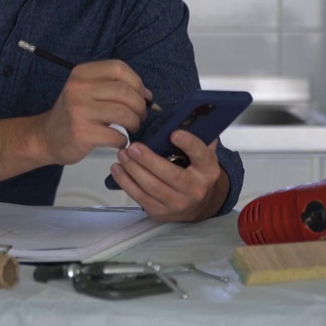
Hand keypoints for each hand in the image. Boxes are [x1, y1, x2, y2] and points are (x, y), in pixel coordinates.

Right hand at [37, 59, 152, 165]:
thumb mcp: (87, 91)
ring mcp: (79, 110)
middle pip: (124, 91)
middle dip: (139, 106)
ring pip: (123, 113)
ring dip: (134, 123)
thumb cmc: (73, 114)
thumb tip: (147, 94)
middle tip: (139, 116)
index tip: (142, 96)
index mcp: (82, 73)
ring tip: (132, 128)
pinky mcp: (81, 132)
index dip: (137, 82)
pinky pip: (116, 135)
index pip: (118, 68)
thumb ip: (113, 87)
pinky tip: (119, 141)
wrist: (46, 137)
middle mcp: (78, 88)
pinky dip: (123, 140)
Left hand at [108, 129, 227, 221]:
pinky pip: (140, 197)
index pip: (201, 155)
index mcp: (208, 170)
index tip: (174, 133)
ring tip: (122, 155)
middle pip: (171, 175)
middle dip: (149, 160)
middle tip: (133, 146)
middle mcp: (195, 189)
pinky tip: (117, 169)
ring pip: (153, 187)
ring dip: (134, 170)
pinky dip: (126, 183)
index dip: (189, 144)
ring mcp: (178, 204)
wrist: (198, 204)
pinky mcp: (161, 212)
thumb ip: (197, 136)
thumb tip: (187, 113)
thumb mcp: (202, 154)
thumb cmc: (195, 171)